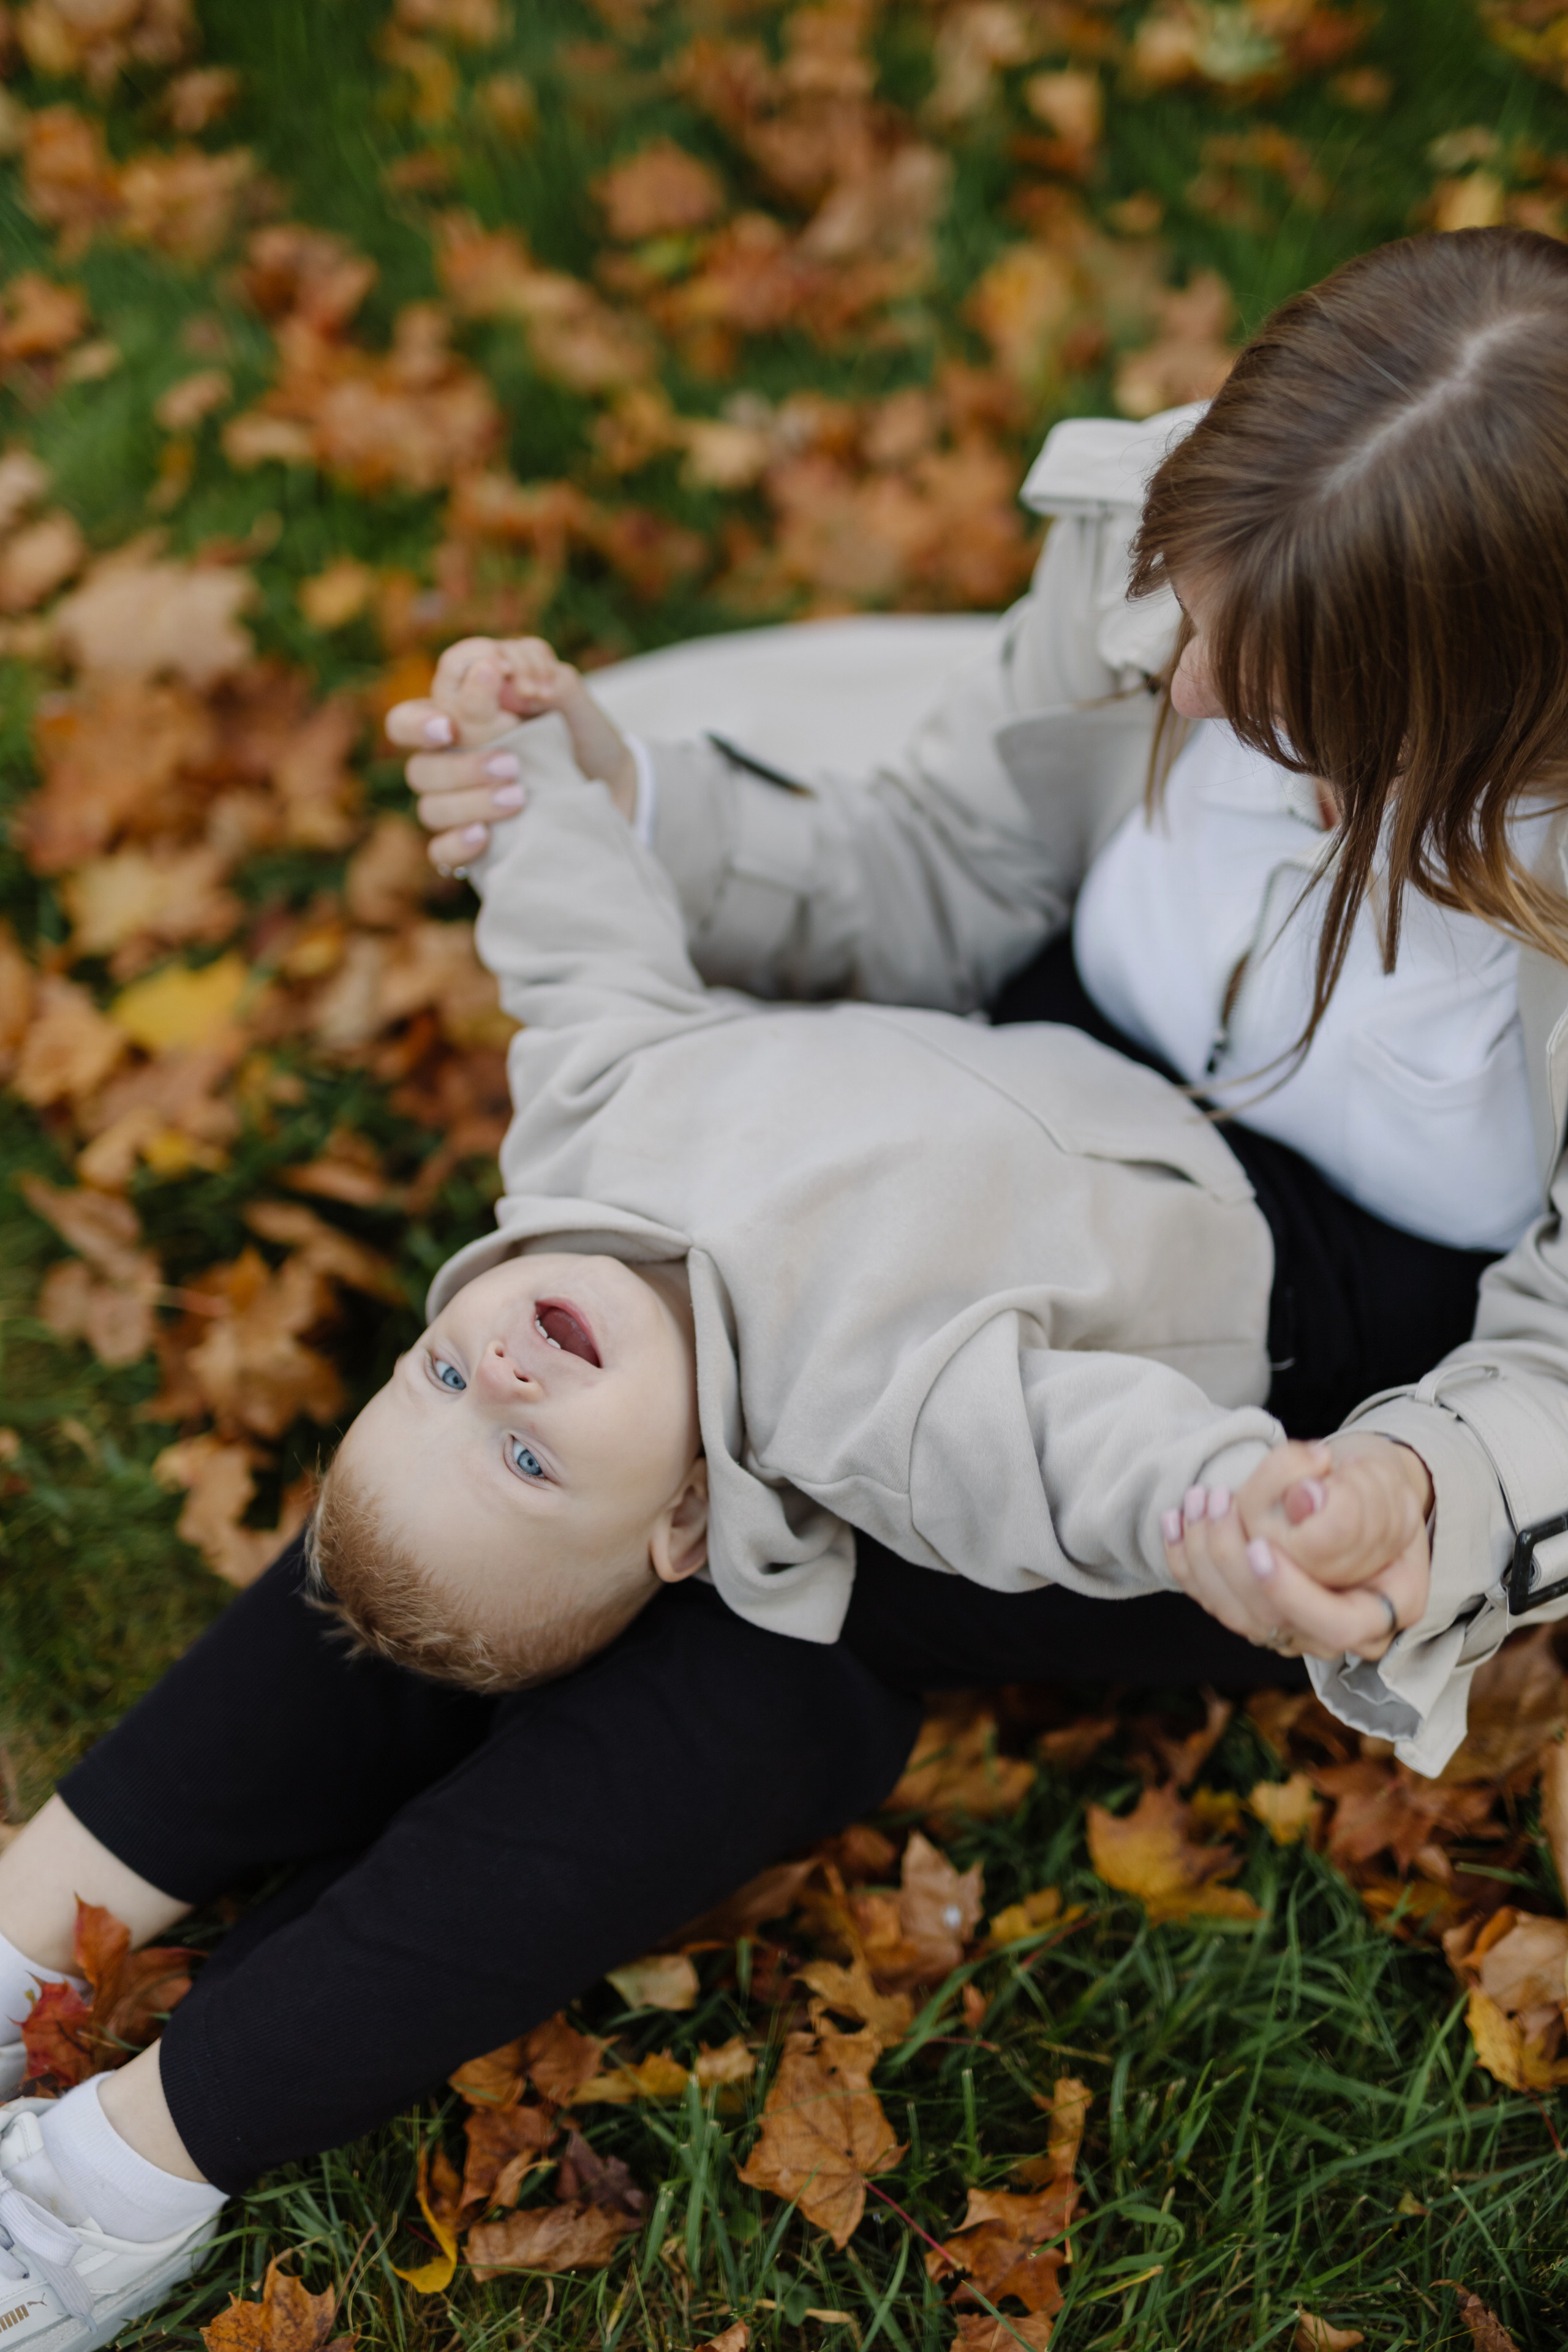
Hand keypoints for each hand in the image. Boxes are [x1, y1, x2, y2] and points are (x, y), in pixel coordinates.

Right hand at [387, 635, 637, 874]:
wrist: (613, 782)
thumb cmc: (578, 731)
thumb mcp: (568, 695)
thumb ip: (537, 675)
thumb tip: (504, 682)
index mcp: (454, 723)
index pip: (409, 720)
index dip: (423, 723)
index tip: (455, 726)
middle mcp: (448, 763)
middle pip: (419, 767)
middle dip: (461, 767)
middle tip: (512, 763)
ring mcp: (458, 805)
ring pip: (431, 808)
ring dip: (472, 801)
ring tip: (521, 796)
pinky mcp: (474, 844)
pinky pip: (442, 852)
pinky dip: (459, 844)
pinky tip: (485, 836)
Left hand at [1160, 1437, 1431, 1663]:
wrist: (1354, 1490)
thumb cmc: (1377, 1484)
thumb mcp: (1381, 1478)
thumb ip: (1355, 1493)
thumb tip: (1303, 1500)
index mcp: (1387, 1605)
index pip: (1338, 1625)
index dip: (1292, 1594)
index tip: (1259, 1546)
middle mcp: (1337, 1630)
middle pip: (1273, 1622)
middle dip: (1233, 1561)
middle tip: (1219, 1499)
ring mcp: (1292, 1625)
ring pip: (1235, 1615)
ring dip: (1205, 1556)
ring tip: (1201, 1497)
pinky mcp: (1254, 1609)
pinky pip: (1213, 1600)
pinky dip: (1185, 1560)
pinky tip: (1174, 1518)